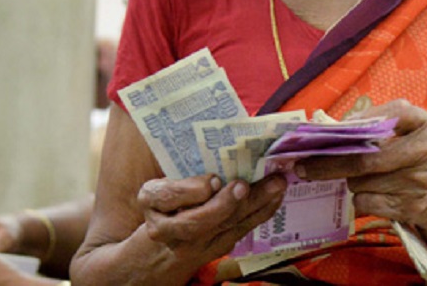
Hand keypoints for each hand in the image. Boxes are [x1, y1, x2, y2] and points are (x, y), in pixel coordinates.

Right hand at [138, 173, 287, 262]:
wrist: (167, 239)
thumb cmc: (168, 198)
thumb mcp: (161, 183)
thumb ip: (180, 179)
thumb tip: (215, 178)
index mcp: (151, 202)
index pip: (167, 197)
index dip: (190, 191)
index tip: (212, 179)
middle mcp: (169, 230)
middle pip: (198, 221)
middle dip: (225, 204)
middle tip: (245, 185)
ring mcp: (194, 244)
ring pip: (225, 227)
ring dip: (253, 205)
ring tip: (274, 185)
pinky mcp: (217, 248)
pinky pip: (241, 230)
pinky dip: (261, 212)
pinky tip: (276, 196)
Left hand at [295, 100, 426, 229]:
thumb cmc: (410, 155)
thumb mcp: (403, 128)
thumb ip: (375, 119)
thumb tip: (335, 126)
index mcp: (421, 123)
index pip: (386, 117)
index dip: (358, 124)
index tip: (335, 128)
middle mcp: (424, 150)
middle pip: (365, 159)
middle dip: (329, 163)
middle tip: (303, 166)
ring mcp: (418, 181)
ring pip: (361, 182)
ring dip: (349, 180)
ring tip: (355, 176)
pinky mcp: (409, 207)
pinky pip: (366, 202)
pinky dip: (359, 198)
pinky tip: (368, 193)